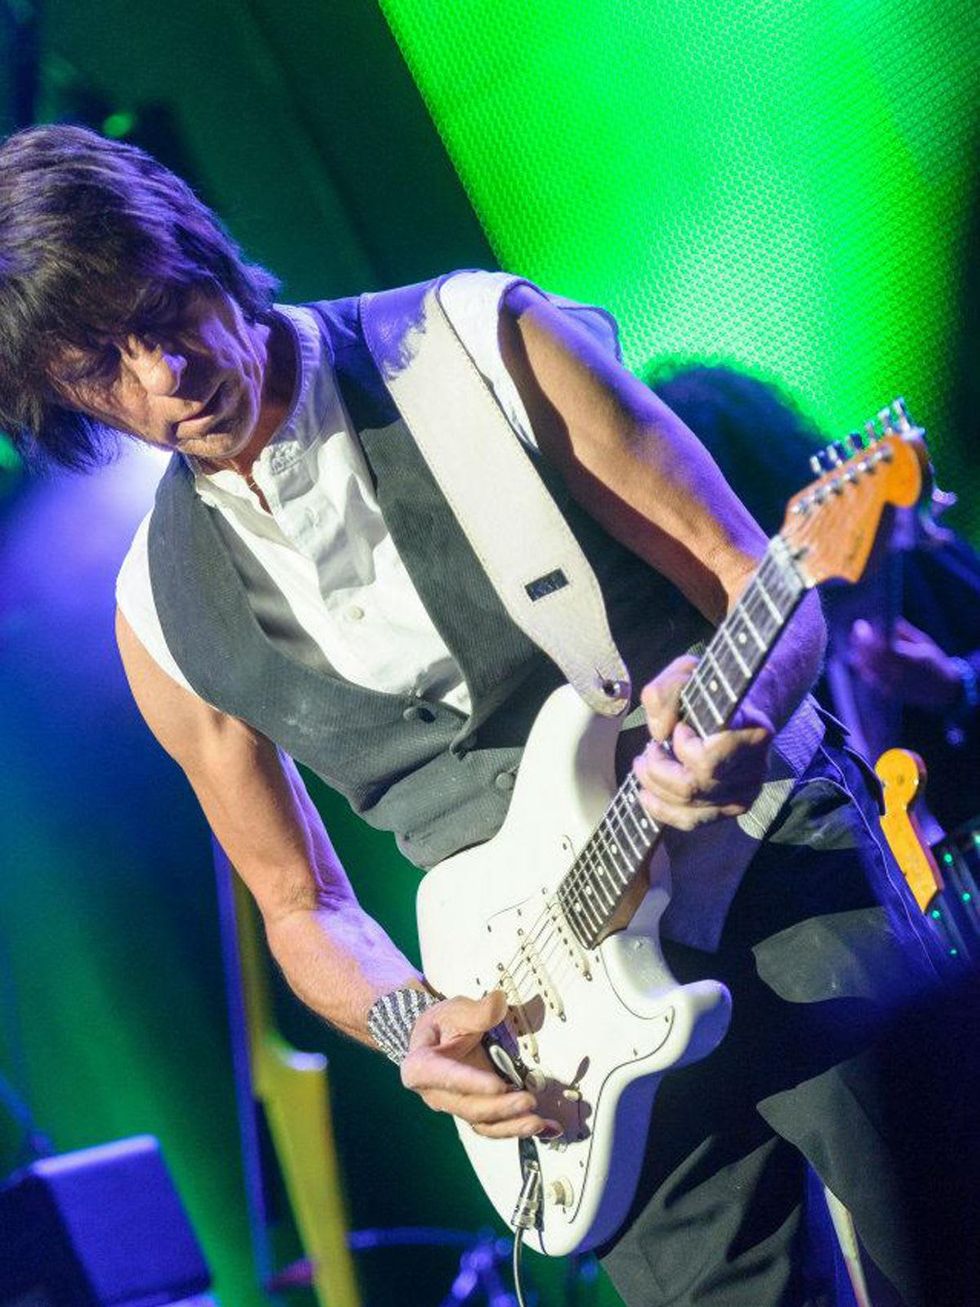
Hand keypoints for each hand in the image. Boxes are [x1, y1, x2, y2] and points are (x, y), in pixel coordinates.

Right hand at [400, 991, 561, 1138]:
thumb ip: (477, 1011)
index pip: (444, 1077)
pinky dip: (518, 1128)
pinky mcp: (474, 1111)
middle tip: (528, 1100)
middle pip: (468, 1106)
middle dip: (500, 1107)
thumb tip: (499, 1001)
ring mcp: (456, 1106)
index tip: (497, 1085)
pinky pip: (495, 1126)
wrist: (438, 1037)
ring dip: (511, 1126)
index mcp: (422, 1067)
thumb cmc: (442, 1023)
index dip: (470, 1083)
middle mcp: (436, 1093)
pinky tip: (544, 1127)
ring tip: (538, 1122)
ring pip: (482, 1123)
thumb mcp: (455, 1010)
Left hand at [633, 655, 772, 830]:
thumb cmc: (714, 688)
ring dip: (655, 787)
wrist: (745, 704)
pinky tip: (645, 794)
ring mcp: (746, 793)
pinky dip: (662, 810)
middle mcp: (754, 770)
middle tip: (649, 749)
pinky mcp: (733, 807)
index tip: (679, 727)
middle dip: (658, 770)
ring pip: (689, 808)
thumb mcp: (688, 672)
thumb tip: (659, 733)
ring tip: (644, 764)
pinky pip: (692, 821)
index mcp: (753, 733)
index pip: (708, 760)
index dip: (683, 746)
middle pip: (692, 788)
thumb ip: (667, 692)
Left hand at [848, 617, 962, 709]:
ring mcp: (891, 685)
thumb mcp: (924, 642)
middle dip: (860, 642)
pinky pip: (868, 678)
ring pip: (866, 669)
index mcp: (910, 659)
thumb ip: (904, 631)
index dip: (868, 637)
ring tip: (856, 641)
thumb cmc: (934, 662)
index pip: (882, 647)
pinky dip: (862, 666)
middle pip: (870, 657)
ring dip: (858, 653)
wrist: (943, 690)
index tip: (862, 625)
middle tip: (857, 629)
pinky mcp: (887, 692)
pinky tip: (860, 655)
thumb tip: (887, 617)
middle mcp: (899, 674)